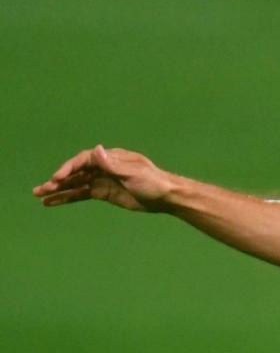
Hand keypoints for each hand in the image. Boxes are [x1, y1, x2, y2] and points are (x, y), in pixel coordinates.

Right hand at [33, 145, 174, 211]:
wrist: (167, 197)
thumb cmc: (154, 182)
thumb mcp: (134, 173)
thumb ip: (113, 165)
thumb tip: (97, 150)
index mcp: (110, 158)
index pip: (84, 160)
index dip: (69, 168)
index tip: (58, 178)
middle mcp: (103, 167)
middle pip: (76, 172)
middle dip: (58, 180)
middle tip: (41, 189)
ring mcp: (102, 180)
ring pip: (76, 184)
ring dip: (58, 190)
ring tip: (39, 196)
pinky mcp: (103, 192)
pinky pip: (82, 194)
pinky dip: (68, 197)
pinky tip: (53, 202)